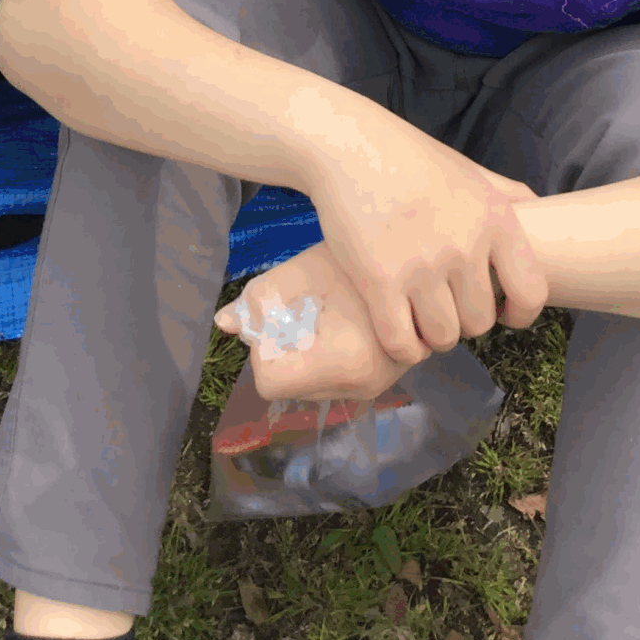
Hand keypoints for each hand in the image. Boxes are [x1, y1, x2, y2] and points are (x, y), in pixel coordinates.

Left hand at [214, 241, 411, 402]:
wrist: (416, 252)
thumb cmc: (355, 258)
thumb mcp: (300, 270)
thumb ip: (257, 299)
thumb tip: (223, 324)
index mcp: (343, 365)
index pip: (270, 382)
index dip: (264, 347)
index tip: (280, 313)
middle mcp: (363, 388)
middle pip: (291, 386)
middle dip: (285, 348)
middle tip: (304, 305)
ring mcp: (378, 387)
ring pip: (312, 384)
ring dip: (305, 351)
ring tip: (326, 308)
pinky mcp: (385, 378)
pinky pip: (334, 378)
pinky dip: (325, 353)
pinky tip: (340, 318)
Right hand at [307, 122, 547, 363]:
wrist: (350, 146)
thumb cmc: (411, 157)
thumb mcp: (471, 170)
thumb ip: (508, 194)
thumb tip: (540, 210)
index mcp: (495, 220)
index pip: (532, 292)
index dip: (520, 313)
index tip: (504, 313)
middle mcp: (465, 247)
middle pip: (481, 323)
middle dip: (464, 320)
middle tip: (445, 303)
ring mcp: (422, 267)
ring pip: (444, 337)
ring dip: (432, 334)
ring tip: (419, 315)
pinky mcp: (379, 281)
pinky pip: (402, 342)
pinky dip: (403, 345)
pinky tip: (396, 327)